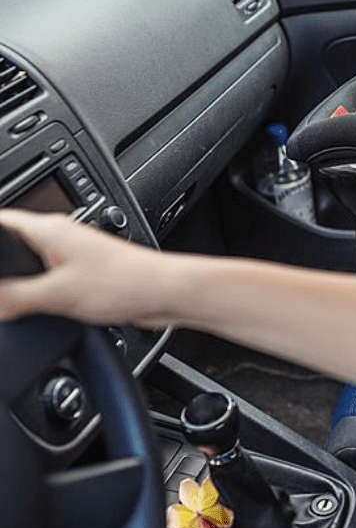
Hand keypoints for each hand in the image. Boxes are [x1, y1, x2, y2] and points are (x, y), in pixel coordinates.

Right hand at [0, 209, 170, 327]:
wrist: (167, 294)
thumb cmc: (128, 281)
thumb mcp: (59, 294)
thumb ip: (16, 297)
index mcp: (50, 229)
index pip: (1, 220)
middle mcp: (62, 237)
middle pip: (14, 245)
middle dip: (0, 266)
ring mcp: (76, 255)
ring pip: (33, 265)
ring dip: (22, 282)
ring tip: (13, 302)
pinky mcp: (87, 274)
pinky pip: (52, 279)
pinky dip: (41, 292)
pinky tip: (42, 308)